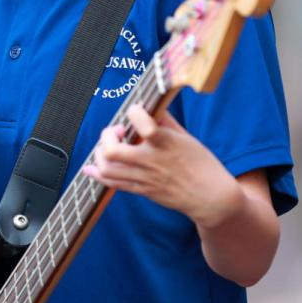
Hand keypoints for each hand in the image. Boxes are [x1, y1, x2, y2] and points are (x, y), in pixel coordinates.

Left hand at [83, 103, 239, 227]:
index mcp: (167, 144)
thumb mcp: (187, 138)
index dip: (134, 112)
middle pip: (114, 151)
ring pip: (108, 169)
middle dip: (107, 137)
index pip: (145, 126)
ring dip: (100, 154)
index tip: (135, 110)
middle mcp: (153, 161)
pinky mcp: (143, 191)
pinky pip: (113, 184)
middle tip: (117, 132)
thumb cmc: (202, 164)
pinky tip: (91, 167)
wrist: (210, 197)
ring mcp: (146, 178)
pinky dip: (97, 174)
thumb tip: (151, 105)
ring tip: (109, 148)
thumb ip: (166, 121)